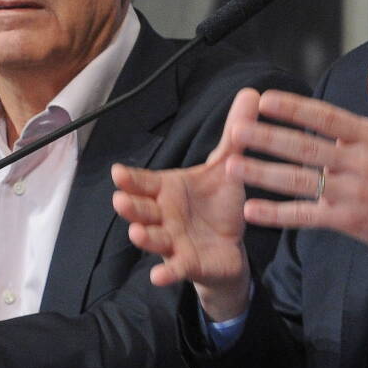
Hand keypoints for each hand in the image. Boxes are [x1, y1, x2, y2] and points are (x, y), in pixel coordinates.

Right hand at [112, 87, 260, 321]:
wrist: (231, 247)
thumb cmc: (218, 204)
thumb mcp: (227, 166)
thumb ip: (234, 134)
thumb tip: (251, 92)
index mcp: (169, 190)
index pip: (145, 182)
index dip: (131, 179)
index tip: (117, 172)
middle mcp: (164, 215)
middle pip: (142, 210)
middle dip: (131, 206)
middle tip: (120, 200)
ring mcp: (173, 241)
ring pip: (154, 238)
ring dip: (144, 237)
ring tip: (136, 233)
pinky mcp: (188, 264)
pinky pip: (175, 268)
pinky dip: (166, 272)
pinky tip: (159, 276)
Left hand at [232, 56, 367, 259]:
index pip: (327, 118)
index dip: (295, 108)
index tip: (265, 98)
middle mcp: (359, 164)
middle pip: (306, 148)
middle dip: (268, 138)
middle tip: (236, 129)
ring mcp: (351, 194)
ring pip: (300, 182)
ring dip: (263, 174)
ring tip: (231, 165)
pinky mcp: (347, 222)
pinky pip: (307, 216)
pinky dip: (278, 214)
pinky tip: (251, 210)